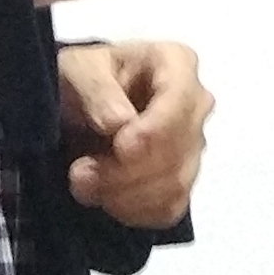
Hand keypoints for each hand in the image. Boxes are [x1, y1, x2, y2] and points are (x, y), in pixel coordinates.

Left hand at [56, 37, 212, 228]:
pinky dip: (135, 211)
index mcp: (177, 63)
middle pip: (178, 150)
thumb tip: (119, 122)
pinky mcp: (181, 179)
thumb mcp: (78, 69)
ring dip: (124, 194)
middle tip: (80, 173)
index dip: (154, 131)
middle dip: (126, 170)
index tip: (120, 147)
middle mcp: (195, 104)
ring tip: (83, 185)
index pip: (181, 101)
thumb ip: (97, 90)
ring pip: (175, 184)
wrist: (78, 104)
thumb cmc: (83, 77)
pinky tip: (106, 200)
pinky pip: (170, 207)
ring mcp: (192, 145)